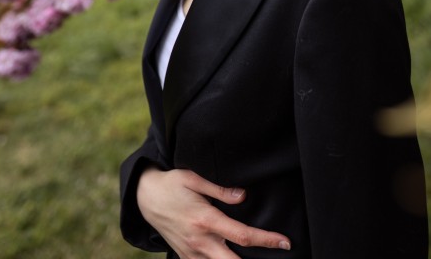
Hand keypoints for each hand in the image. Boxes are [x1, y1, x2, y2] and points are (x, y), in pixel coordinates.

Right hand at [137, 167, 290, 257]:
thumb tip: (243, 196)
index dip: (266, 240)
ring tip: (259, 256)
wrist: (145, 199)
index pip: (242, 236)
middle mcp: (200, 242)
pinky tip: (231, 256)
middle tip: (277, 253)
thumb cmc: (172, 184)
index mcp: (205, 220)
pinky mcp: (185, 258)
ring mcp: (192, 253)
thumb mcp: (194, 179)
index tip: (285, 242)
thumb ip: (220, 190)